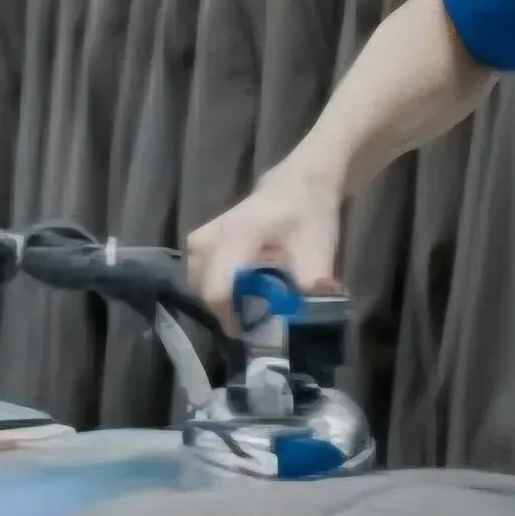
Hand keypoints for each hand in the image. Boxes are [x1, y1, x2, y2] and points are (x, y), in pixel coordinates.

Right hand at [185, 171, 343, 332]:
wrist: (301, 183)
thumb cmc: (307, 213)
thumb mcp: (319, 246)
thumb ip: (313, 279)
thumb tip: (310, 313)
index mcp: (238, 236)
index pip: (218, 286)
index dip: (230, 316)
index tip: (250, 332)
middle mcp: (212, 235)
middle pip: (201, 285)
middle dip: (222, 309)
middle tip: (250, 321)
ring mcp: (204, 235)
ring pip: (195, 277)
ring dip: (216, 296)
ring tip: (243, 306)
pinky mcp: (205, 238)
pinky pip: (198, 269)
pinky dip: (213, 284)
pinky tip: (237, 288)